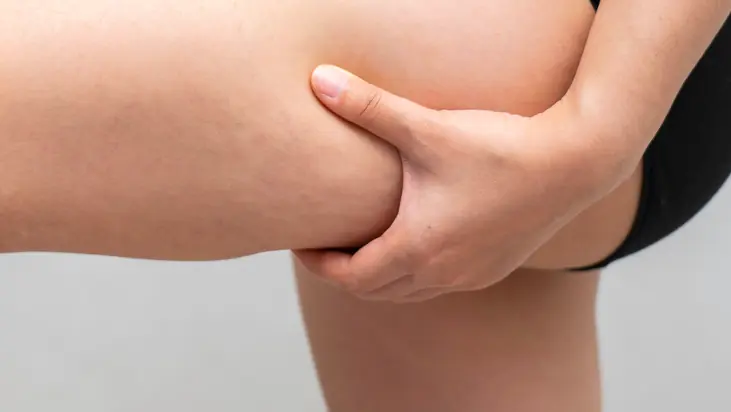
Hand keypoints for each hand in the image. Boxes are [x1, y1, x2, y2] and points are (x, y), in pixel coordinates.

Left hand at [295, 65, 632, 302]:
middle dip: (344, 273)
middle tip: (327, 245)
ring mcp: (470, 277)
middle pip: (374, 292)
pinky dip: (412, 273)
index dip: (320, 265)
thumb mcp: (427, 127)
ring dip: (379, 275)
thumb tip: (317, 81)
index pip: (350, 278)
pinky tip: (414, 240)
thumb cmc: (499, 149)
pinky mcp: (493, 270)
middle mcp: (442, 274)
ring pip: (407, 293)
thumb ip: (369, 105)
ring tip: (364, 243)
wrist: (574, 163)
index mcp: (418, 248)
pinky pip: (438, 286)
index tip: (305, 244)